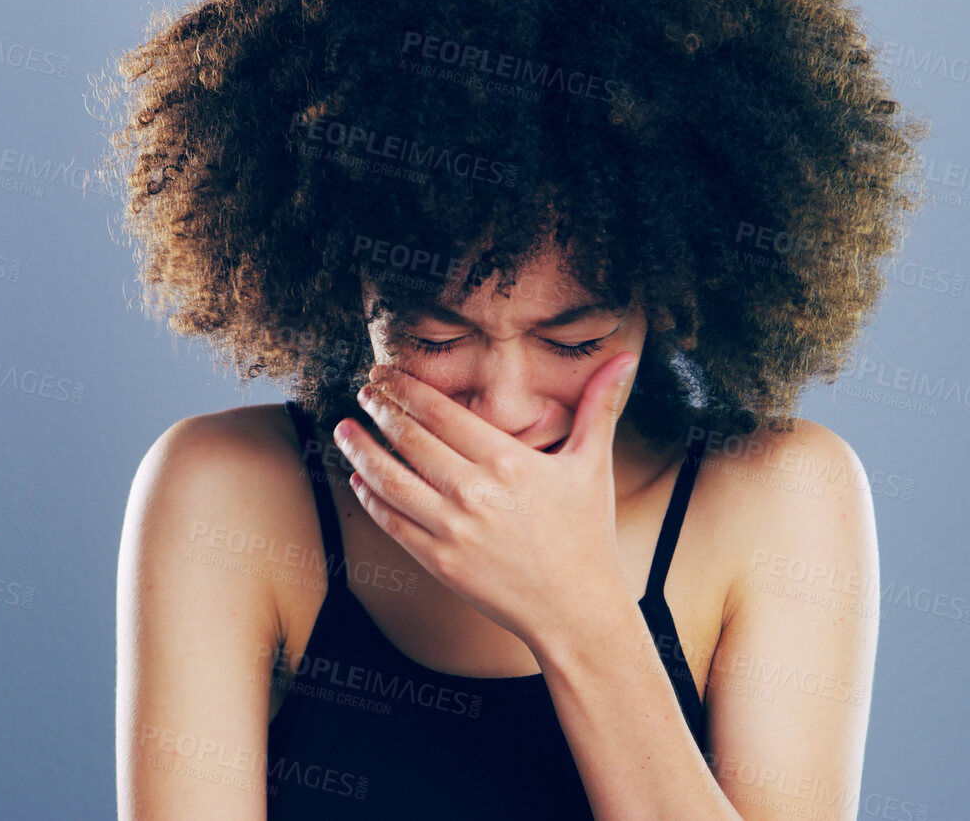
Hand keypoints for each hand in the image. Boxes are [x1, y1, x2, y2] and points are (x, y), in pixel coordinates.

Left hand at [330, 352, 641, 653]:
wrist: (576, 610)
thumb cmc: (585, 536)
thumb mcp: (594, 466)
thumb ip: (601, 407)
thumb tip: (624, 359)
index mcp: (509, 462)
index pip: (442, 413)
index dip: (407, 389)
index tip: (387, 374)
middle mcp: (475, 493)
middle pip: (409, 439)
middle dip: (379, 409)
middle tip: (365, 391)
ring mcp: (452, 530)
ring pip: (389, 479)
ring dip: (360, 450)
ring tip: (344, 430)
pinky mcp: (439, 562)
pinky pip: (391, 523)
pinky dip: (370, 498)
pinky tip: (360, 481)